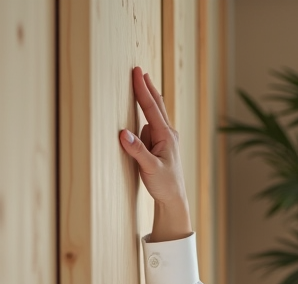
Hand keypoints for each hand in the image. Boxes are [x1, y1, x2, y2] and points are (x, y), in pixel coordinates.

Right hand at [119, 67, 189, 214]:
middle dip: (147, 87)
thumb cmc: (164, 184)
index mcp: (166, 136)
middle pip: (156, 105)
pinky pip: (151, 128)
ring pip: (153, 116)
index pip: (151, 107)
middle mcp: (168, 134)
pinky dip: (145, 120)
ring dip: (146, 103)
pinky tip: (140, 125)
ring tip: (139, 89)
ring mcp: (166, 140)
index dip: (142, 89)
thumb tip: (123, 133)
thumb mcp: (149, 168)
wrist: (174, 199)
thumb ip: (137, 151)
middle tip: (139, 71)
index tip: (136, 72)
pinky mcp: (161, 146)